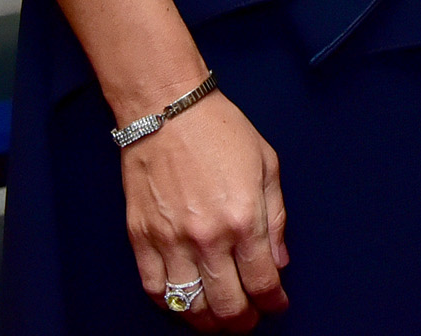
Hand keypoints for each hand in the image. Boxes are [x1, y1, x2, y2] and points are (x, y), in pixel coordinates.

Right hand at [121, 88, 288, 327]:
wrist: (166, 106)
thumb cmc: (219, 128)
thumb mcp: (266, 165)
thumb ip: (276, 218)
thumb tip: (279, 261)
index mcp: (244, 219)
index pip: (262, 283)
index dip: (273, 303)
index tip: (276, 305)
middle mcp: (208, 237)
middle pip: (227, 305)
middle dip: (243, 322)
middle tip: (248, 320)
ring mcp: (171, 240)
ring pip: (191, 305)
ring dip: (208, 321)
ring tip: (217, 317)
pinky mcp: (141, 236)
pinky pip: (155, 288)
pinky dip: (171, 304)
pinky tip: (184, 299)